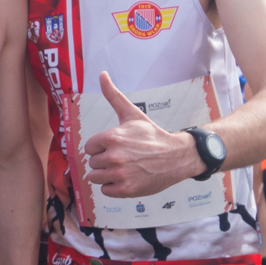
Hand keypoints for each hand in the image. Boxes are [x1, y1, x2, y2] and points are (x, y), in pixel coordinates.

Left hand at [82, 72, 201, 196]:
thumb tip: (102, 74)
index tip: (116, 146)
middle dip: (105, 161)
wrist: (176, 156)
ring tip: (124, 168)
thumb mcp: (132, 114)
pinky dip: (114, 187)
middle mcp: (113, 156)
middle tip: (124, 157)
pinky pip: (106, 190)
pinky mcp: (126, 189)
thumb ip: (113, 95)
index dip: (101, 147)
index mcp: (111, 137)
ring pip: (96, 178)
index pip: (89, 148)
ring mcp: (120, 174)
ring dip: (107, 175)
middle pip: (93, 163)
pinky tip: (127, 178)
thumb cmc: (152, 135)